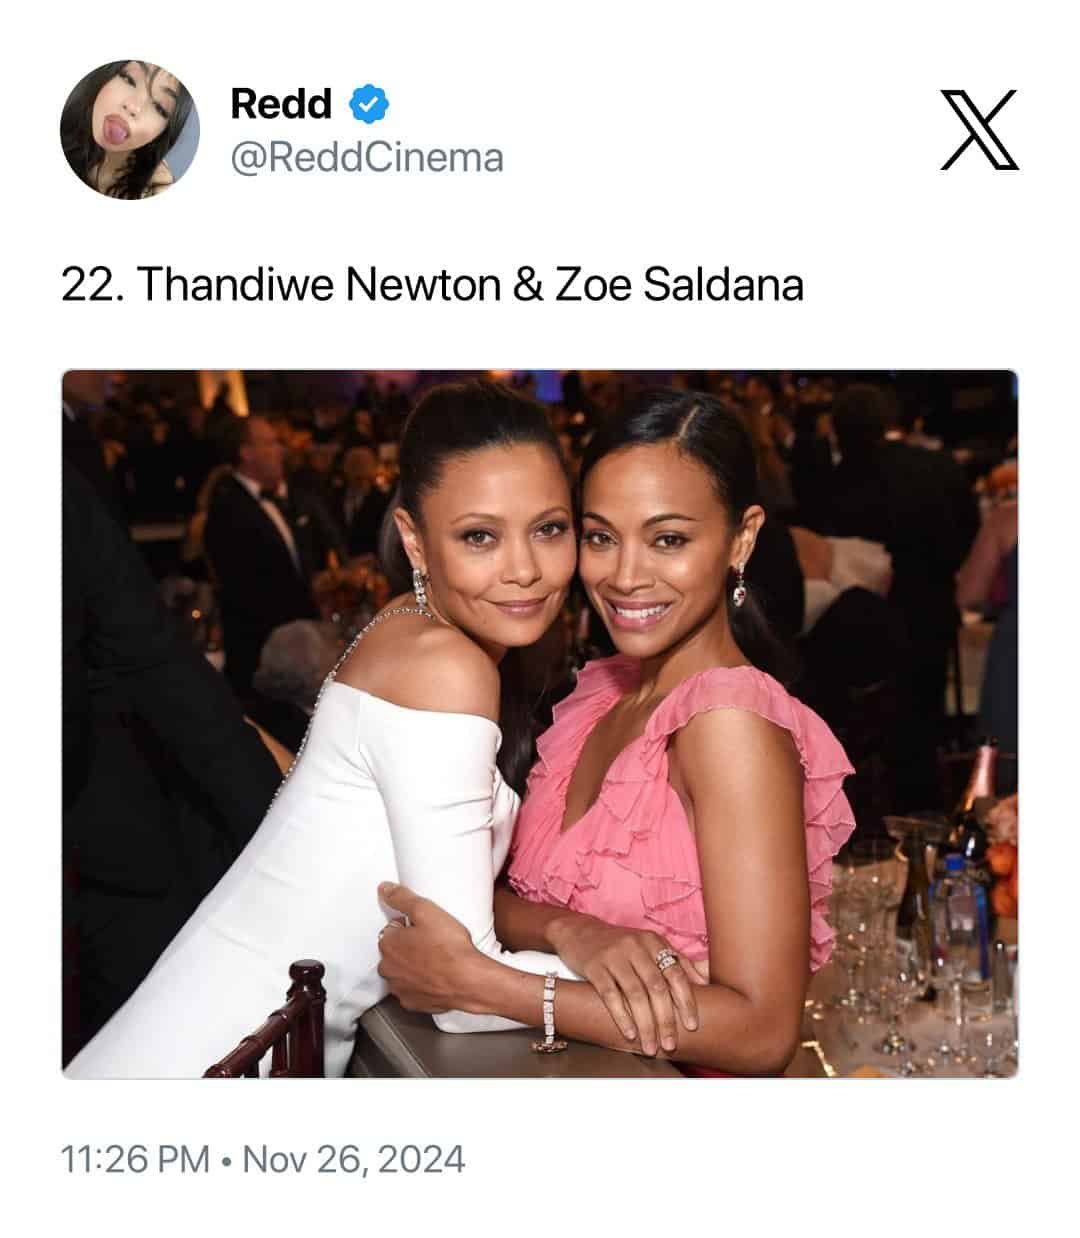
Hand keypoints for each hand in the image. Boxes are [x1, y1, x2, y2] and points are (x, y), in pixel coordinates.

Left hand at [376, 882, 482, 1013]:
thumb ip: (402, 898)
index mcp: (389, 945)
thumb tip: (384, 889)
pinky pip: (412, 990)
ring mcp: (400, 988)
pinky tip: (436, 976)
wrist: (468, 980)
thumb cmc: (449, 948)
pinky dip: (421, 984)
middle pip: (394, 951)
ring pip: (401, 972)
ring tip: (435, 959)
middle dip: (408, 946)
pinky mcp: (412, 1003)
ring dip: (413, 966)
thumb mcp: (426, 910)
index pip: (391, 929)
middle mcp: (389, 968)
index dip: (408, 926)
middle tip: (431, 942)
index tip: (423, 927)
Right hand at [548, 916, 704, 1055]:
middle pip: (656, 987)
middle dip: (666, 1020)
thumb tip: (706, 980)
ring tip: (650, 1048)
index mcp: (653, 942)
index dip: (686, 1001)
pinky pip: (610, 995)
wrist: (580, 932)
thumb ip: (676, 961)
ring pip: (635, 994)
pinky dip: (621, 1017)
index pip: (675, 973)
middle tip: (671, 1045)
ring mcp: (614, 956)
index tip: (692, 1026)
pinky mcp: (594, 966)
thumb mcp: (649, 946)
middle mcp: (636, 946)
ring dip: (645, 1025)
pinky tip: (629, 1034)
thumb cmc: (621, 945)